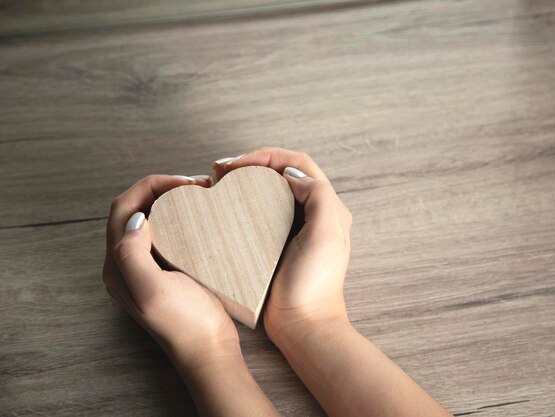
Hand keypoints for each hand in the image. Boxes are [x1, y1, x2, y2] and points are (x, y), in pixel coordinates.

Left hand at [102, 174, 239, 359]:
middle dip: (158, 190)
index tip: (184, 183)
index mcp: (117, 267)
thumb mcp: (154, 291)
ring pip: (148, 220)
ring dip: (167, 202)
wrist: (208, 351)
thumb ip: (133, 255)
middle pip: (132, 211)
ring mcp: (146, 268)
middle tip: (192, 186)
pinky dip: (176, 218)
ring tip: (195, 196)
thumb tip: (136, 219)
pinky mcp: (165, 272)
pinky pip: (164, 234)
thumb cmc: (185, 324)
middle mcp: (126, 265)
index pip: (123, 209)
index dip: (149, 187)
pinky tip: (196, 220)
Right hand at [213, 148, 351, 344]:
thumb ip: (318, 195)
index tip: (237, 164)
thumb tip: (290, 175)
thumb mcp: (325, 234)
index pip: (297, 164)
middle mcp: (312, 212)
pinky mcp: (275, 243)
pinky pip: (259, 213)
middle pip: (281, 173)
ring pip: (269, 191)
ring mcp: (293, 228)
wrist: (303, 325)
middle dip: (252, 164)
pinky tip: (225, 207)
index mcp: (327, 206)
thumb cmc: (315, 283)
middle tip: (220, 169)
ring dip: (245, 181)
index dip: (267, 156)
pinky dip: (242, 203)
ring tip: (218, 181)